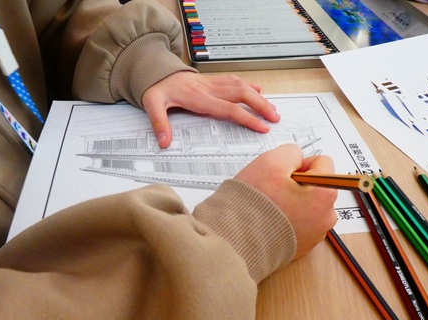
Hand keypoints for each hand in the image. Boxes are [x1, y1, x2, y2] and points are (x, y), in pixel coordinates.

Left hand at [142, 71, 280, 147]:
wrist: (156, 70)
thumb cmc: (156, 88)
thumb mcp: (152, 105)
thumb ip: (159, 123)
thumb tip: (164, 142)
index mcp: (198, 98)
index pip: (229, 109)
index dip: (247, 118)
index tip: (261, 127)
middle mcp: (209, 89)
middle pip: (241, 95)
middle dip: (261, 106)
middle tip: (275, 118)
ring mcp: (212, 83)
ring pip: (241, 87)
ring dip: (258, 98)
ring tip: (272, 109)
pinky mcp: (213, 80)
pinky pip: (234, 80)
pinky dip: (248, 86)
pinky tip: (258, 90)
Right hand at [234, 144, 337, 259]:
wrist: (236, 243)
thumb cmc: (253, 205)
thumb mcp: (270, 162)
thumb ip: (291, 152)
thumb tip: (297, 158)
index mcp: (325, 194)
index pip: (322, 162)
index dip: (299, 164)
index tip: (283, 174)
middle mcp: (326, 216)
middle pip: (315, 185)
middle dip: (296, 184)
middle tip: (273, 192)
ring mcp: (316, 234)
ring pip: (307, 204)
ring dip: (291, 202)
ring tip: (269, 208)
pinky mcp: (303, 246)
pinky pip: (299, 222)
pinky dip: (287, 219)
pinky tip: (269, 220)